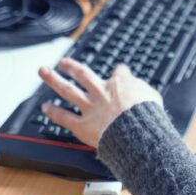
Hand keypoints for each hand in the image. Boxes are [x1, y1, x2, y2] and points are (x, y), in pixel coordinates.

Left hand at [38, 58, 162, 147]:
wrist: (137, 132)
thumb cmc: (146, 116)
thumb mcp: (152, 96)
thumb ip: (143, 89)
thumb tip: (143, 87)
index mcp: (119, 84)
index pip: (119, 73)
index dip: (119, 72)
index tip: (118, 71)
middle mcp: (101, 92)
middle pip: (82, 74)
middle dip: (71, 66)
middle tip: (62, 62)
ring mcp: (90, 108)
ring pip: (68, 90)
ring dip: (54, 80)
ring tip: (44, 71)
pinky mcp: (83, 126)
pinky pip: (65, 117)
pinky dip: (54, 113)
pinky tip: (45, 107)